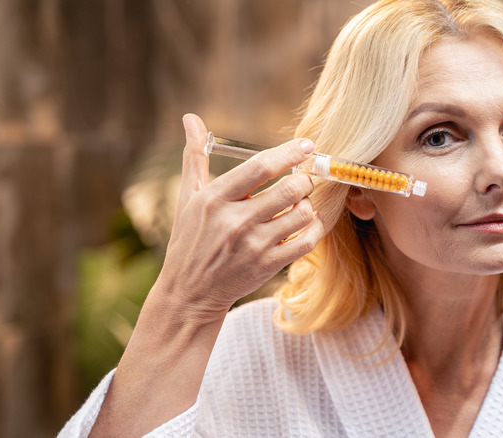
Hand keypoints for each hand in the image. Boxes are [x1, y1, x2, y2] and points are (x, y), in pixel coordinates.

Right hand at [152, 113, 324, 322]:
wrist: (189, 293)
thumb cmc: (190, 239)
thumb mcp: (187, 198)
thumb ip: (195, 157)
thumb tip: (191, 118)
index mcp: (215, 199)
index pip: (260, 167)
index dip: (288, 152)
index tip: (306, 145)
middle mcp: (235, 221)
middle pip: (289, 189)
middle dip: (305, 179)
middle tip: (304, 177)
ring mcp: (253, 246)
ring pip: (302, 214)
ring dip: (309, 203)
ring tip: (301, 201)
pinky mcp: (267, 266)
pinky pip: (306, 242)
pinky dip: (315, 228)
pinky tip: (310, 221)